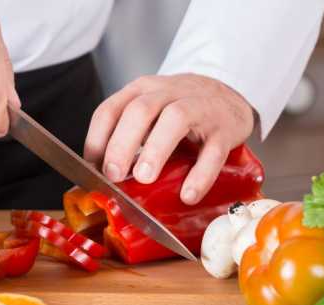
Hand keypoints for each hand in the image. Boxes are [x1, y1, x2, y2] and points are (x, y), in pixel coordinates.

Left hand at [84, 73, 254, 204]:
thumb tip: (103, 178)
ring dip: (156, 149)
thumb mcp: (151, 114)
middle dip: (122, 143)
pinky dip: (200, 174)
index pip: (110, 109)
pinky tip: (188, 194)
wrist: (230, 97)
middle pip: (140, 110)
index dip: (98, 139)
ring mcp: (200, 108)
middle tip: (114, 174)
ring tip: (145, 178)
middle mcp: (169, 93)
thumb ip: (129, 137)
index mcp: (143, 91)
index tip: (93, 168)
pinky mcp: (224, 129)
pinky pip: (213, 150)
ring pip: (176, 118)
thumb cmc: (182, 111)